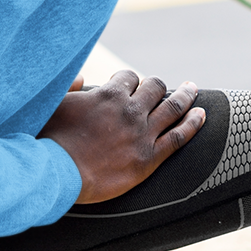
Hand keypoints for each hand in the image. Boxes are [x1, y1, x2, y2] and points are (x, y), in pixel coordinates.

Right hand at [39, 70, 206, 203]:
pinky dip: (193, 123)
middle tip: (162, 87)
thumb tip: (81, 78)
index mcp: (109, 95)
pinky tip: (201, 115)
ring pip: (172, 107)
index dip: (130, 80)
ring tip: (193, 89)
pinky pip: (179, 136)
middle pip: (154, 87)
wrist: (56, 174)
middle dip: (158, 85)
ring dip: (186, 95)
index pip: (129, 77)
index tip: (130, 85)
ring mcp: (142, 134)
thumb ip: (69, 88)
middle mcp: (130, 110)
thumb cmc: (49, 140)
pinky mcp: (148, 158)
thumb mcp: (53, 105)